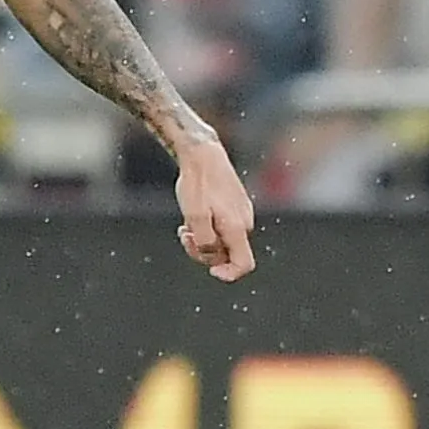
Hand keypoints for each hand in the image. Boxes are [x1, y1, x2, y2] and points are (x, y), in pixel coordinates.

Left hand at [171, 133, 256, 281]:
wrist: (202, 154)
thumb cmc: (197, 183)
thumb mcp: (194, 217)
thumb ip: (204, 241)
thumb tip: (213, 256)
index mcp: (237, 228)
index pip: (244, 264)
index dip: (230, 275)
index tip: (212, 272)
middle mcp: (244, 223)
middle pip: (227, 254)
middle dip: (204, 251)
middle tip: (184, 235)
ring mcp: (241, 214)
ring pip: (222, 241)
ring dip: (201, 240)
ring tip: (184, 226)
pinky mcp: (235, 207)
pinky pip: (221, 228)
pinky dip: (206, 228)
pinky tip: (192, 217)